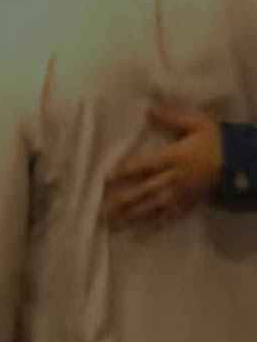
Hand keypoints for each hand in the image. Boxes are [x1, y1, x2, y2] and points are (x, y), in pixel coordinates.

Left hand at [104, 106, 223, 227]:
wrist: (243, 164)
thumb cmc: (217, 141)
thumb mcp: (198, 123)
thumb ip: (172, 115)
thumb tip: (148, 108)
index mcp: (172, 157)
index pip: (144, 165)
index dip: (125, 172)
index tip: (105, 179)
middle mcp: (173, 178)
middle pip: (143, 191)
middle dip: (121, 200)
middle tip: (99, 209)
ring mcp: (179, 194)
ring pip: (151, 207)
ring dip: (130, 215)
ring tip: (110, 223)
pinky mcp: (187, 204)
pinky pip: (168, 217)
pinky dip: (152, 225)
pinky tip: (138, 233)